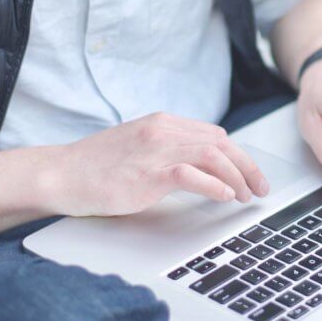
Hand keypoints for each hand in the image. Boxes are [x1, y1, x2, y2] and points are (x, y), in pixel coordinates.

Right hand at [42, 113, 269, 216]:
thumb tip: (203, 168)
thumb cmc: (97, 167)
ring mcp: (155, 150)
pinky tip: (225, 197)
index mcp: (163, 123)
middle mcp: (163, 131)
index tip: (250, 176)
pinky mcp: (147, 173)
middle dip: (247, 167)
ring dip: (236, 177)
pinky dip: (214, 185)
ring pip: (213, 155)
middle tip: (260, 189)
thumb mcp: (138, 149)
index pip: (215, 135)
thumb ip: (168, 150)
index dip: (238, 156)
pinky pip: (191, 174)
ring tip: (246, 196)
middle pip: (221, 144)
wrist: (61, 174)